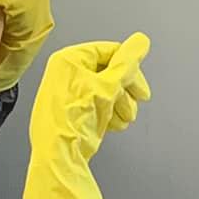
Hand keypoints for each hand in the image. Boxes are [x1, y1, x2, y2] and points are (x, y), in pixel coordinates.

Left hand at [21, 34, 150, 198]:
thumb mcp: (109, 86)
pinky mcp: (68, 114)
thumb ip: (128, 62)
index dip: (130, 68)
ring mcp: (65, 95)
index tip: (141, 84)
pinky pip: (96, 107)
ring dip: (120, 105)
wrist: (57, 157)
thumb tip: (141, 42)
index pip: (109, 52)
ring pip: (105, 92)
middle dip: (126, 90)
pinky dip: (108, 115)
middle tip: (138, 101)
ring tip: (123, 119)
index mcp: (68, 60)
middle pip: (109, 73)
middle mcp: (63, 74)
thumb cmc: (74, 121)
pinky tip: (113, 126)